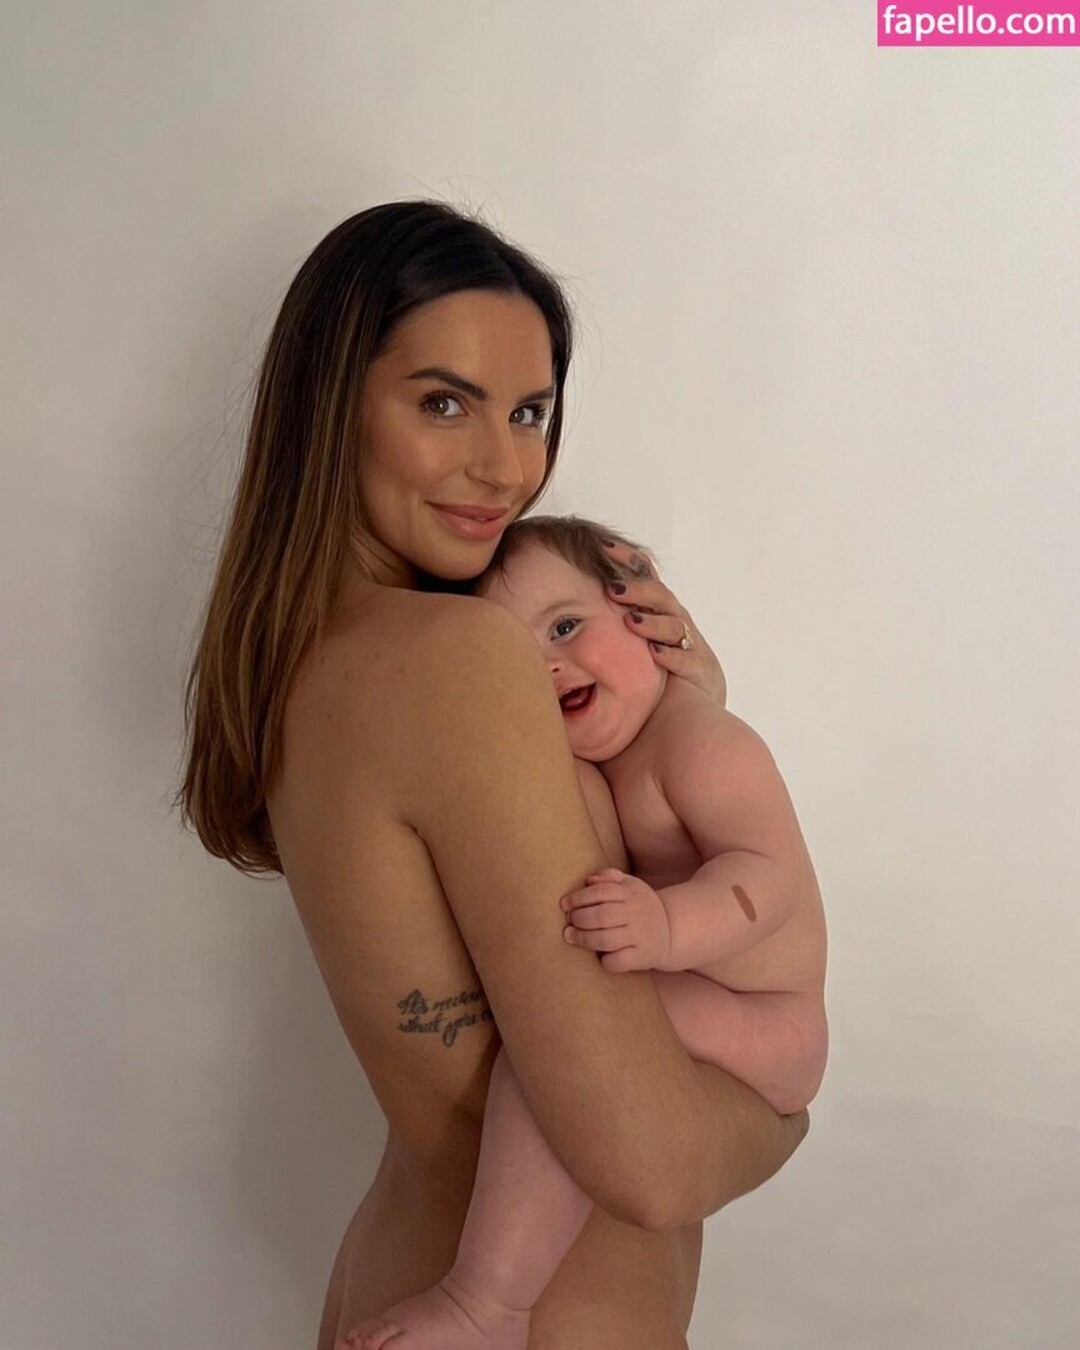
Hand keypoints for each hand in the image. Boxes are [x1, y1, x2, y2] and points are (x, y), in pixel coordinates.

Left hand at [560, 867, 673, 972]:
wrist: (670, 930)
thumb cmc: (639, 905)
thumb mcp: (630, 885)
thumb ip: (610, 877)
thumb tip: (589, 880)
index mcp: (631, 894)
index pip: (602, 892)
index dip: (580, 898)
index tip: (564, 905)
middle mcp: (636, 914)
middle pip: (602, 915)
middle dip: (579, 918)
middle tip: (569, 921)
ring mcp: (640, 937)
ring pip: (607, 940)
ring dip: (584, 939)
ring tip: (571, 936)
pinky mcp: (641, 957)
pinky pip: (620, 961)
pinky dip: (606, 960)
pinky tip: (599, 956)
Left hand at [601, 539, 726, 705]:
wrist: (699, 686)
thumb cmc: (658, 652)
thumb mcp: (635, 628)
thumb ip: (610, 612)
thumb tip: (566, 601)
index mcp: (658, 604)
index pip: (645, 573)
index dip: (627, 557)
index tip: (602, 547)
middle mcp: (674, 616)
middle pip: (660, 595)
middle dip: (637, 590)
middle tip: (612, 589)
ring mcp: (687, 640)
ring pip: (673, 625)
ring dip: (651, 623)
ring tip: (631, 621)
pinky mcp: (696, 665)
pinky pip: (684, 658)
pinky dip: (670, 655)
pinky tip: (655, 653)